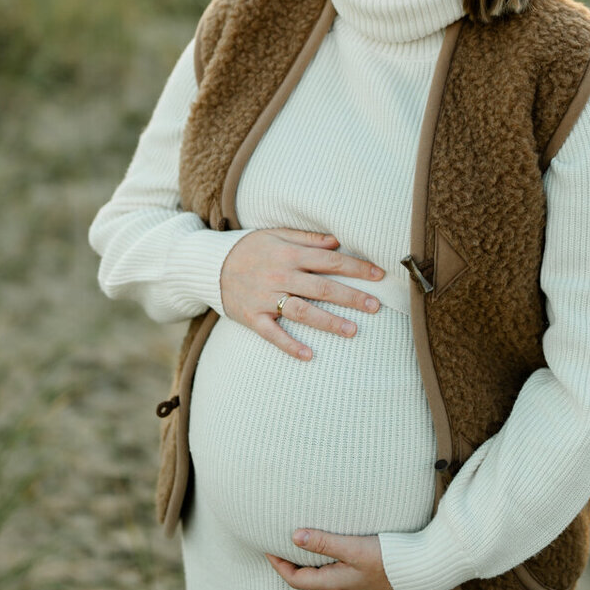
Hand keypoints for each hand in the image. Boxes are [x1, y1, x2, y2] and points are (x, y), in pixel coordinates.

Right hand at [219, 227, 383, 359]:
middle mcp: (280, 276)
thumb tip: (337, 241)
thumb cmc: (249, 248)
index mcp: (289, 255)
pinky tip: (309, 355)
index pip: (329, 261)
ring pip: (302, 312)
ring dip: (328, 322)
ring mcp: (266, 298)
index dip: (356, 268)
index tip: (379, 275)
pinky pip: (273, 334)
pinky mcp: (252, 317)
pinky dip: (290, 345)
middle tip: (375, 306)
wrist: (209, 265)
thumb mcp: (276, 234)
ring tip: (353, 331)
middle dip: (350, 297)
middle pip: (321, 287)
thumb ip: (307, 238)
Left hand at [265, 531, 395, 589]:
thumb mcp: (352, 547)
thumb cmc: (386, 558)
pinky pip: (330, 580)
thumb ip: (323, 542)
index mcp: (332, 584)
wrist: (418, 571)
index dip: (278, 565)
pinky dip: (319, 568)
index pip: (295, 579)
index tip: (267, 548)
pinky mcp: (359, 585)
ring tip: (297, 548)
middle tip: (278, 546)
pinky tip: (325, 555)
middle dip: (287, 567)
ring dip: (303, 568)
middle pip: (304, 583)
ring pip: (317, 583)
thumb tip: (294, 536)